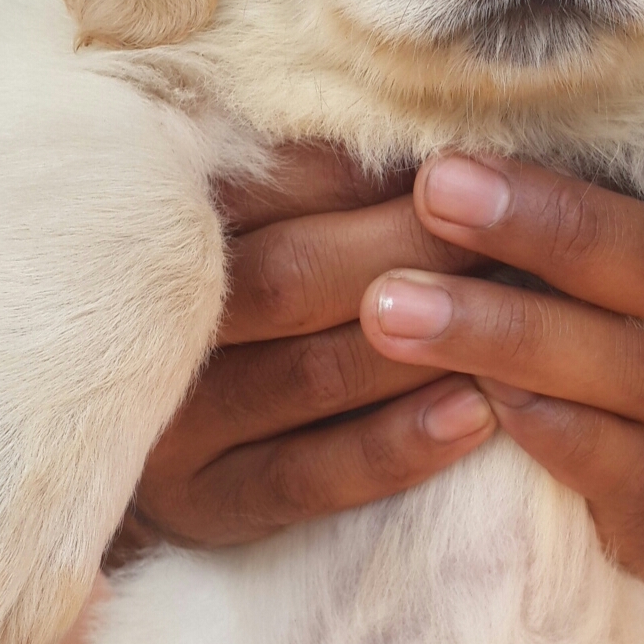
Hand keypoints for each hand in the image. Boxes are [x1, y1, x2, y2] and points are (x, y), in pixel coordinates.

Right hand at [105, 145, 495, 563]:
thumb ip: (309, 175)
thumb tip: (441, 138)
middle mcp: (150, 328)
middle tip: (509, 227)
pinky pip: (308, 479)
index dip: (374, 173)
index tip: (467, 158)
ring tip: (518, 312)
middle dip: (415, 250)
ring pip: (312, 377)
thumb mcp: (242, 212)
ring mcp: (172, 425)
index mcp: (152, 230)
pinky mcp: (203, 506)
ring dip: (426, 345)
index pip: (270, 185)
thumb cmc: (224, 288)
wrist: (124, 420)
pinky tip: (478, 414)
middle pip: (295, 278)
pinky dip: (397, 445)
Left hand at [358, 154, 643, 593]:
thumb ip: (549, 250)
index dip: (542, 181)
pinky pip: (621, 466)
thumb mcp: (611, 311)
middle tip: (432, 193)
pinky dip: (551, 429)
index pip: (625, 199)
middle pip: (643, 259)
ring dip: (509, 331)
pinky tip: (476, 404)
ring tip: (396, 309)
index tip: (442, 162)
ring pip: (631, 365)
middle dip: (535, 225)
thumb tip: (427, 177)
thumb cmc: (631, 394)